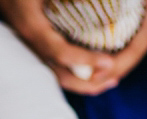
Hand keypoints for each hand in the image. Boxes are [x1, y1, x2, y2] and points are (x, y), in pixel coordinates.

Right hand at [0, 0, 146, 94]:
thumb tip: (93, 1)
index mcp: (33, 29)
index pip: (61, 53)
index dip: (85, 60)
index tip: (109, 62)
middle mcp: (33, 44)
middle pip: (59, 74)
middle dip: (87, 83)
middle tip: (113, 80)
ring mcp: (34, 48)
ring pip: (58, 74)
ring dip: (84, 82)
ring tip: (109, 80)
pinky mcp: (38, 47)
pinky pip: (57, 65)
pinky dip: (77, 71)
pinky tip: (93, 70)